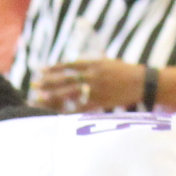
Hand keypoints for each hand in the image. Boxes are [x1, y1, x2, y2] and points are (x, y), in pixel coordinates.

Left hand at [29, 58, 143, 114]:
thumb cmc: (124, 71)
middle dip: (48, 82)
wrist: (142, 82)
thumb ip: (91, 64)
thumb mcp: (107, 62)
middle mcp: (93, 76)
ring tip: (39, 97)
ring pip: (70, 93)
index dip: (54, 68)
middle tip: (34, 84)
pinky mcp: (101, 101)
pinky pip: (82, 107)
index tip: (40, 70)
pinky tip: (57, 112)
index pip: (69, 66)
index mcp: (94, 64)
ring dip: (53, 96)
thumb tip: (76, 65)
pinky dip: (69, 109)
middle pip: (66, 80)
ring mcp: (96, 89)